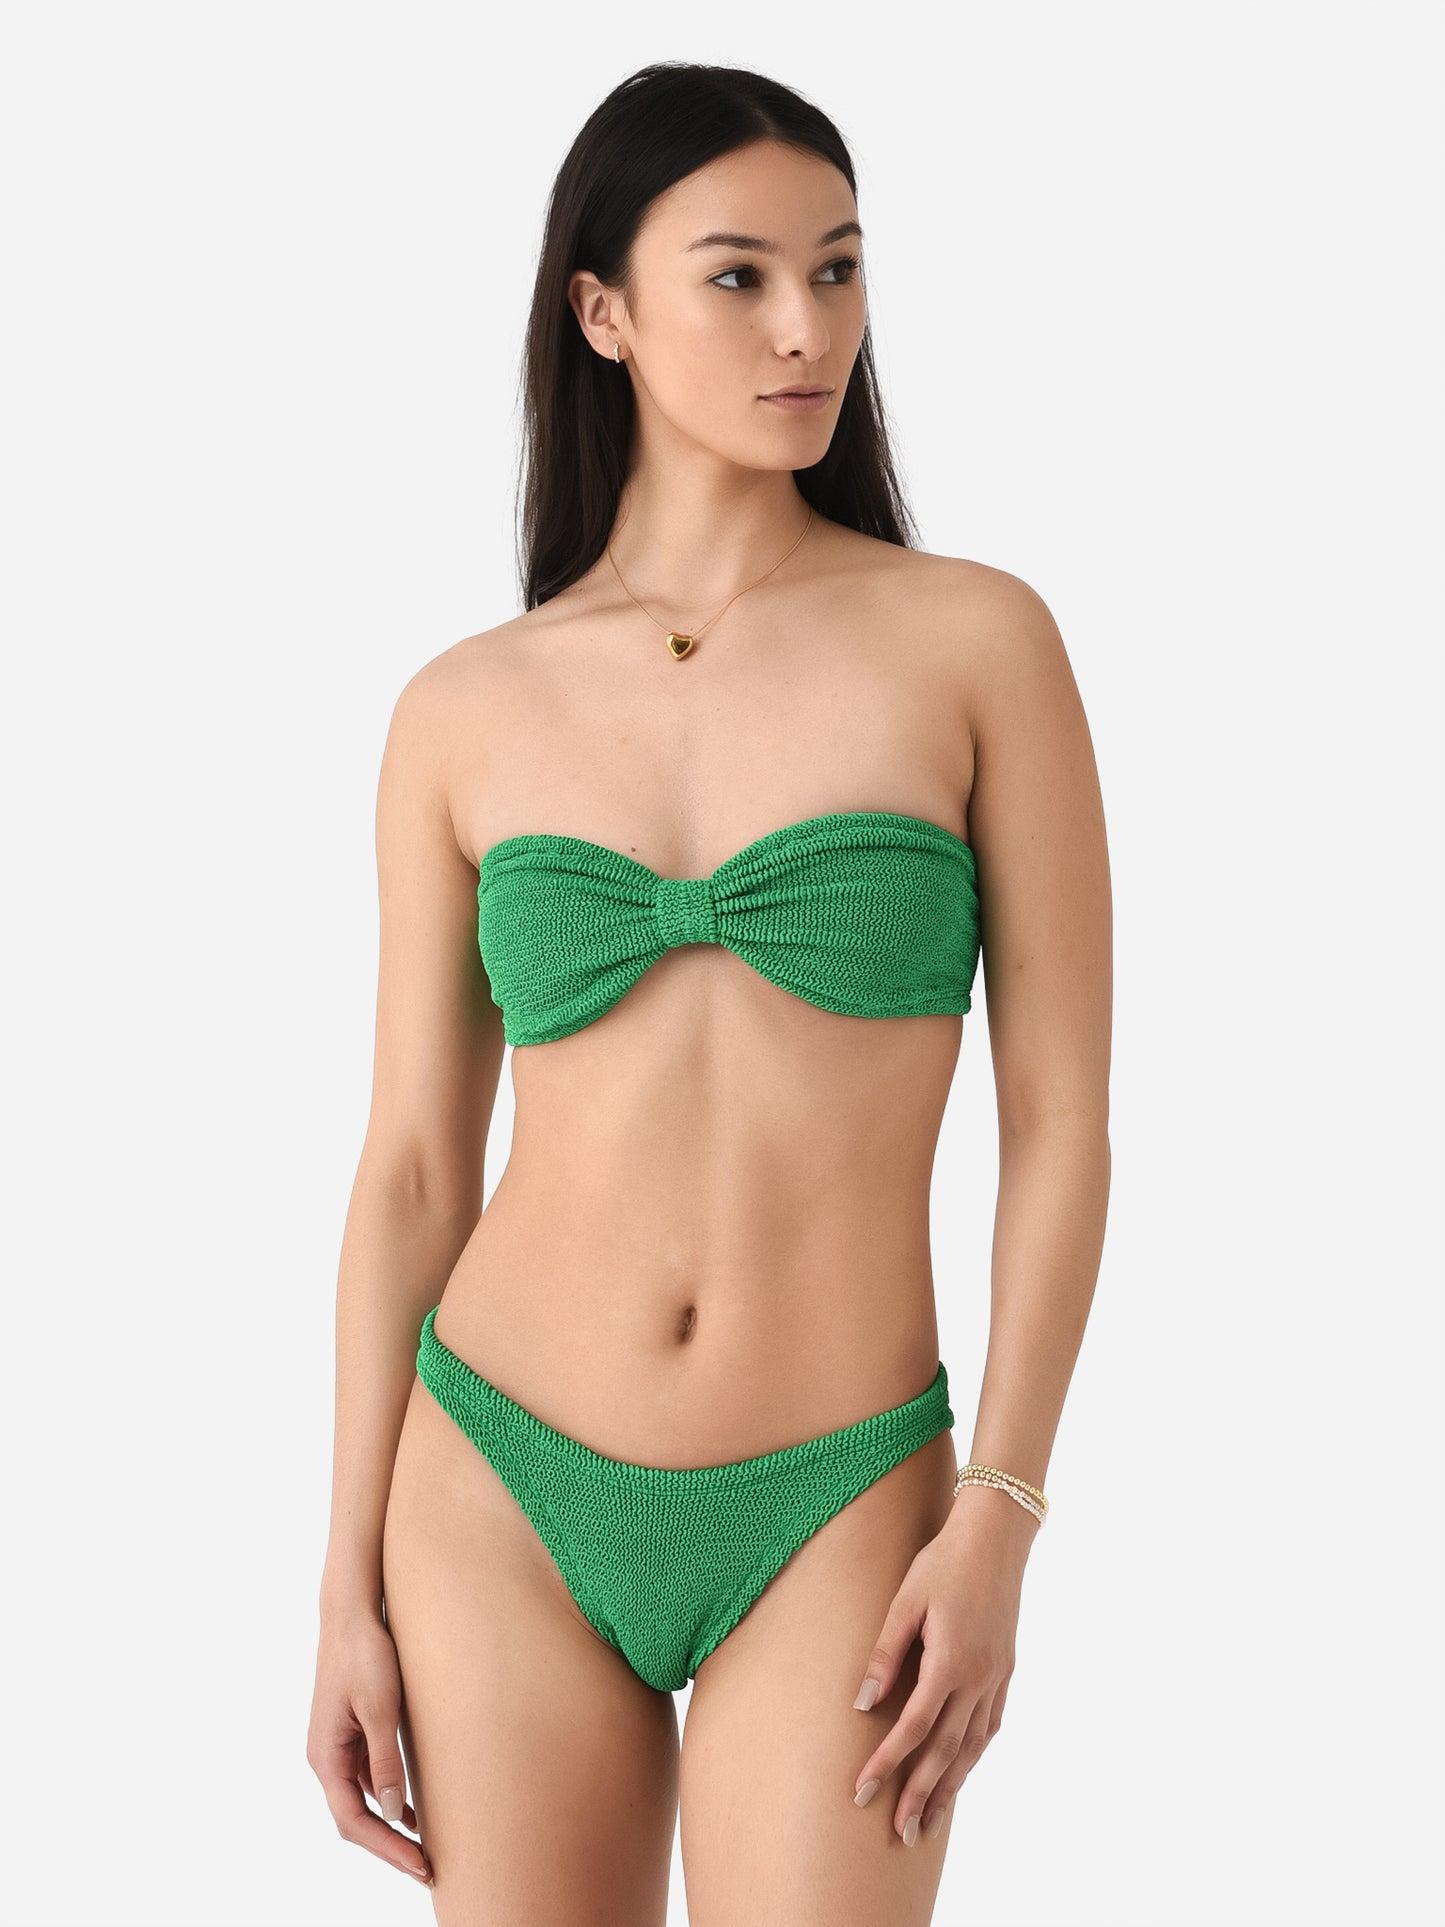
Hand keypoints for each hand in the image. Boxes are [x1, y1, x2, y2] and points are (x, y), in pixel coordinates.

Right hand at [307, 1605, 432, 1886]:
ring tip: (424, 1847)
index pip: (353, 1821)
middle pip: (355, 1818)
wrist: (353, 1613)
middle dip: (388, 1846)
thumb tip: (393, 1813)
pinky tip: (413, 1808)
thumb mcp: (381, 1709)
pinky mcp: (352, 1732)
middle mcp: (327, 1757)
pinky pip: (368, 1777)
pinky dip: (389, 1797)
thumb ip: (386, 1762)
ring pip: (362, 1800)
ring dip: (390, 1825)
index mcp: (326, 1757)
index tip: (419, 1865)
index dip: (386, 1848)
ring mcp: (338, 1746)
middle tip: (426, 1868)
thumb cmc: (366, 1655)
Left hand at [849, 1498, 1033, 1844]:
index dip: (887, 1763)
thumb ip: (884, 1654)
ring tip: (929, 1821)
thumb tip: (863, 1704)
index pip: (914, 1727)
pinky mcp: (1006, 1671)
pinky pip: (990, 1726)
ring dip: (950, 1787)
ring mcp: (997, 1677)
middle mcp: (978, 1679)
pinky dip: (974, 1754)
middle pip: (947, 1751)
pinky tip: (962, 1771)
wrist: (996, 1537)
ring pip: (973, 1747)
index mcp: (950, 1662)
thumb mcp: (905, 1601)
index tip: (862, 1792)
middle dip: (921, 1794)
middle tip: (900, 1831)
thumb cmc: (943, 1562)